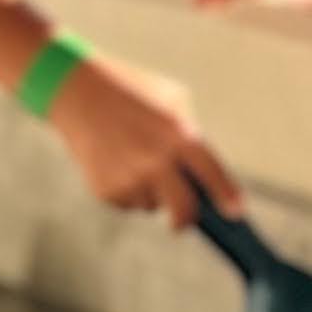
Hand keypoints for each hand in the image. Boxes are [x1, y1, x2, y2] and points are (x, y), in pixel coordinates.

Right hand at [47, 51, 239, 227]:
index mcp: (178, 135)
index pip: (212, 175)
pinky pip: (127, 203)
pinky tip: (115, 163)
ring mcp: (129, 178)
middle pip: (184, 211)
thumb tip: (202, 177)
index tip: (236, 213)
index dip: (227, 196)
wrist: (76, 91)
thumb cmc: (132, 91)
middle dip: (187, 220)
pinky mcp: (106, 190)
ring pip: (152, 206)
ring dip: (150, 193)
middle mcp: (156, 161)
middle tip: (185, 220)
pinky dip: (126, 190)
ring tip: (133, 159)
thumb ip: (188, 136)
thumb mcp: (171, 101)